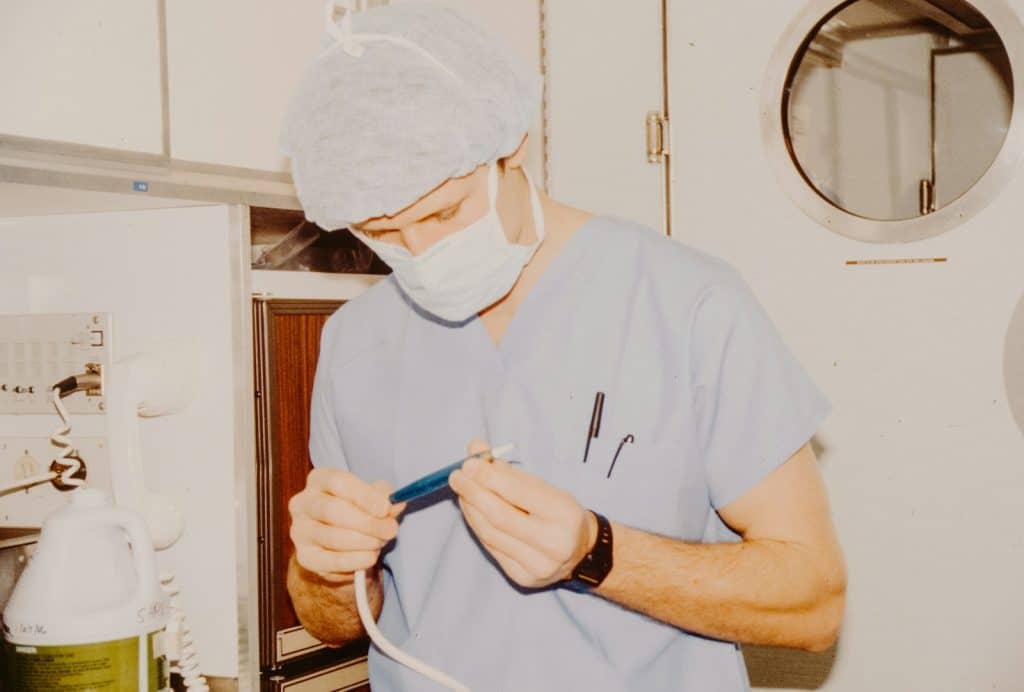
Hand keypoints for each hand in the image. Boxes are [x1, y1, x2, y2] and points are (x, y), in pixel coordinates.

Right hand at [289, 469, 405, 582]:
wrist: (341, 541)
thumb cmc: (357, 510)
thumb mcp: (373, 497)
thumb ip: (384, 498)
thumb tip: (395, 504)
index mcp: (318, 480)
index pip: (338, 482)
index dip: (364, 496)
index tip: (385, 509)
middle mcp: (302, 503)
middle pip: (332, 510)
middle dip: (367, 522)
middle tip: (390, 530)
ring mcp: (300, 531)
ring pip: (333, 537)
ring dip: (365, 542)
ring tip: (381, 542)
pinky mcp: (305, 557)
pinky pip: (332, 561)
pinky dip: (356, 560)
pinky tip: (370, 557)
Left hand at [448, 440, 597, 588]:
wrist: (580, 551)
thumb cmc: (558, 511)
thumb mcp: (544, 487)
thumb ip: (509, 472)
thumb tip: (475, 452)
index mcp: (565, 514)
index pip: (519, 493)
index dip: (489, 477)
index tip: (468, 463)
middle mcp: (554, 543)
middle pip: (500, 516)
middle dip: (473, 493)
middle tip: (456, 476)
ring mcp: (537, 565)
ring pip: (491, 533)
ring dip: (471, 509)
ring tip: (462, 490)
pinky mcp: (522, 577)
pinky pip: (491, 547)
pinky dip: (477, 525)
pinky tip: (472, 510)